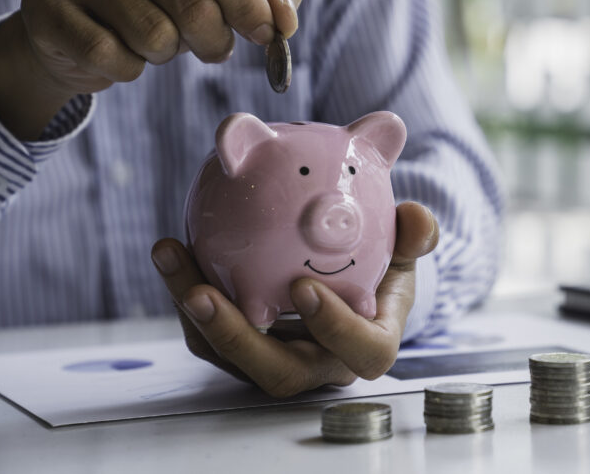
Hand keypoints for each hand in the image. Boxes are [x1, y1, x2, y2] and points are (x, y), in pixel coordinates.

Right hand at [0, 0, 302, 139]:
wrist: (83, 29)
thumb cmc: (168, 1)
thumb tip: (285, 19)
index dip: (247, 5)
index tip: (267, 34)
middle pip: (192, 5)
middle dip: (215, 41)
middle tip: (210, 44)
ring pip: (155, 37)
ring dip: (168, 55)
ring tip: (156, 40)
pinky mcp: (46, 6)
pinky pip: (114, 58)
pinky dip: (129, 69)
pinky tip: (120, 51)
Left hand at [150, 202, 439, 396]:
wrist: (347, 281)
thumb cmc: (380, 265)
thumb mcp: (404, 248)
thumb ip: (415, 234)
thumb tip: (417, 217)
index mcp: (367, 343)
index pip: (360, 352)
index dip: (334, 329)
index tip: (305, 287)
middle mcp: (319, 364)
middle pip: (277, 372)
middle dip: (236, 338)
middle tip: (203, 294)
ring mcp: (276, 360)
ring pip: (229, 354)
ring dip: (194, 311)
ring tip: (172, 255)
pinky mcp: (241, 350)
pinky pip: (207, 333)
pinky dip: (185, 293)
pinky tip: (174, 250)